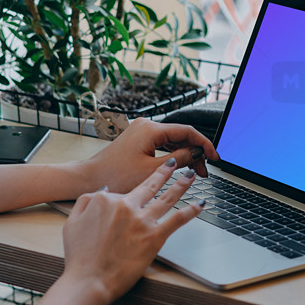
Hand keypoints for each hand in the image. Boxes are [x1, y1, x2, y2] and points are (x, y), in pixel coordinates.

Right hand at [61, 160, 202, 304]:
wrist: (88, 281)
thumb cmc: (79, 257)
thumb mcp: (72, 221)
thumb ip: (86, 201)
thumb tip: (104, 191)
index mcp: (106, 200)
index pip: (124, 192)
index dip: (129, 197)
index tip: (138, 192)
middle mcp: (126, 206)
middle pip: (150, 185)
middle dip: (165, 172)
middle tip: (174, 164)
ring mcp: (142, 220)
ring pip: (167, 197)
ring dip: (181, 184)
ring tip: (191, 176)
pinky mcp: (155, 237)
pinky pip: (177, 219)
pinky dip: (191, 210)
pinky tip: (200, 204)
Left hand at [75, 116, 217, 194]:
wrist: (89, 178)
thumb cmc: (116, 176)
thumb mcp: (153, 171)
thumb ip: (179, 159)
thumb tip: (196, 154)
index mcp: (151, 129)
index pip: (187, 131)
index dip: (204, 144)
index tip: (214, 157)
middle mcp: (146, 126)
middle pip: (180, 135)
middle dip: (195, 152)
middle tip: (204, 171)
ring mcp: (141, 133)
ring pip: (172, 140)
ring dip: (185, 155)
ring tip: (195, 172)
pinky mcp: (137, 141)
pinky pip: (162, 145)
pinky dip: (173, 155)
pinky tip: (180, 167)